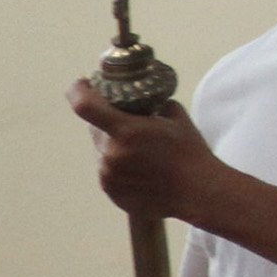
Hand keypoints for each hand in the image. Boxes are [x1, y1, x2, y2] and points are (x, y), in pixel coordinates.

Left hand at [68, 78, 230, 225]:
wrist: (198, 191)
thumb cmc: (189, 153)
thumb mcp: (174, 115)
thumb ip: (151, 104)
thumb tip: (140, 98)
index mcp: (125, 131)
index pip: (84, 106)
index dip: (78, 91)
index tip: (82, 84)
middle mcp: (111, 154)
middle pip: (95, 129)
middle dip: (107, 123)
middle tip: (128, 124)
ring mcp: (108, 175)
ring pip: (100, 151)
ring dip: (113, 146)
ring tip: (141, 151)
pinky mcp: (111, 191)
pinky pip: (106, 170)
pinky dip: (116, 165)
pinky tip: (140, 168)